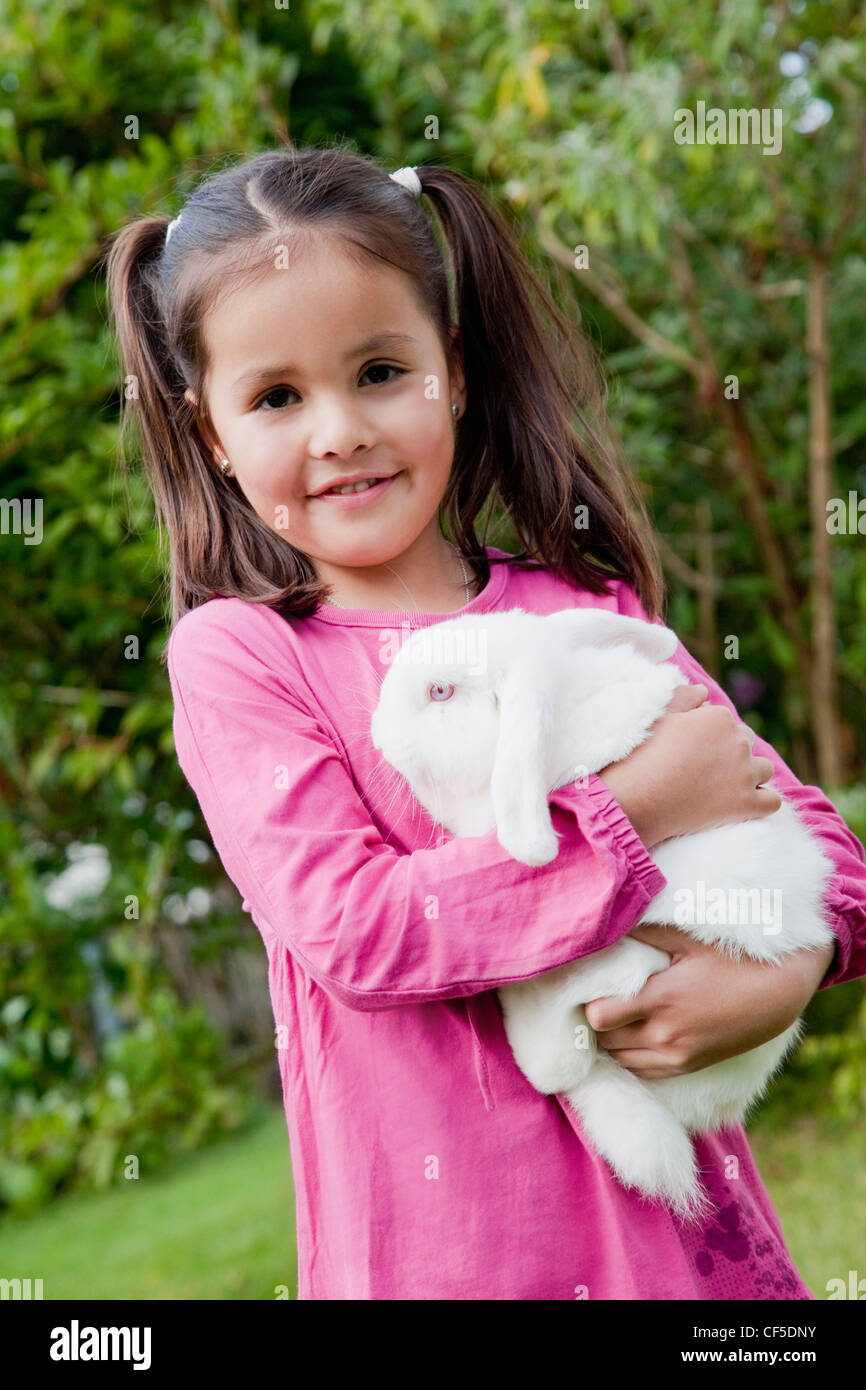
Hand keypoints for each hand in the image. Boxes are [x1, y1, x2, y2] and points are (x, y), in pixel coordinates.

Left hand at [583, 923, 835, 1079]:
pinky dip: (630, 1058)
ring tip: (614, 1017)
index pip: (598, 1018)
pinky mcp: (689, 1066)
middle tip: (597, 999)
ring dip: (611, 1041)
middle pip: (604, 1041)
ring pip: (620, 1060)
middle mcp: (665, 1034)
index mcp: (661, 1000)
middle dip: (596, 1021)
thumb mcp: (687, 938)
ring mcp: (678, 1055)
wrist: (778, 993)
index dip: (589, 1003)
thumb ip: (644, 932)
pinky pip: (643, 1073)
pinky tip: (631, 1037)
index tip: (591, 988)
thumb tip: (609, 924)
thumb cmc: (733, 958)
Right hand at [597, 682, 782, 849]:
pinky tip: (743, 804)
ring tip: (725, 785)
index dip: (709, 736)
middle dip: (731, 752)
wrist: (636, 799)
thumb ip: (684, 697)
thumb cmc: (641, 755)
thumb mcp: (658, 716)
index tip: (692, 750)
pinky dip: (761, 802)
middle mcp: (738, 742)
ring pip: (764, 769)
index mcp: (718, 717)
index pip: (726, 722)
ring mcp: (745, 775)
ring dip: (750, 774)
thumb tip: (704, 691)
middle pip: (746, 743)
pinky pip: (771, 801)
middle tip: (705, 768)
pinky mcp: (746, 805)